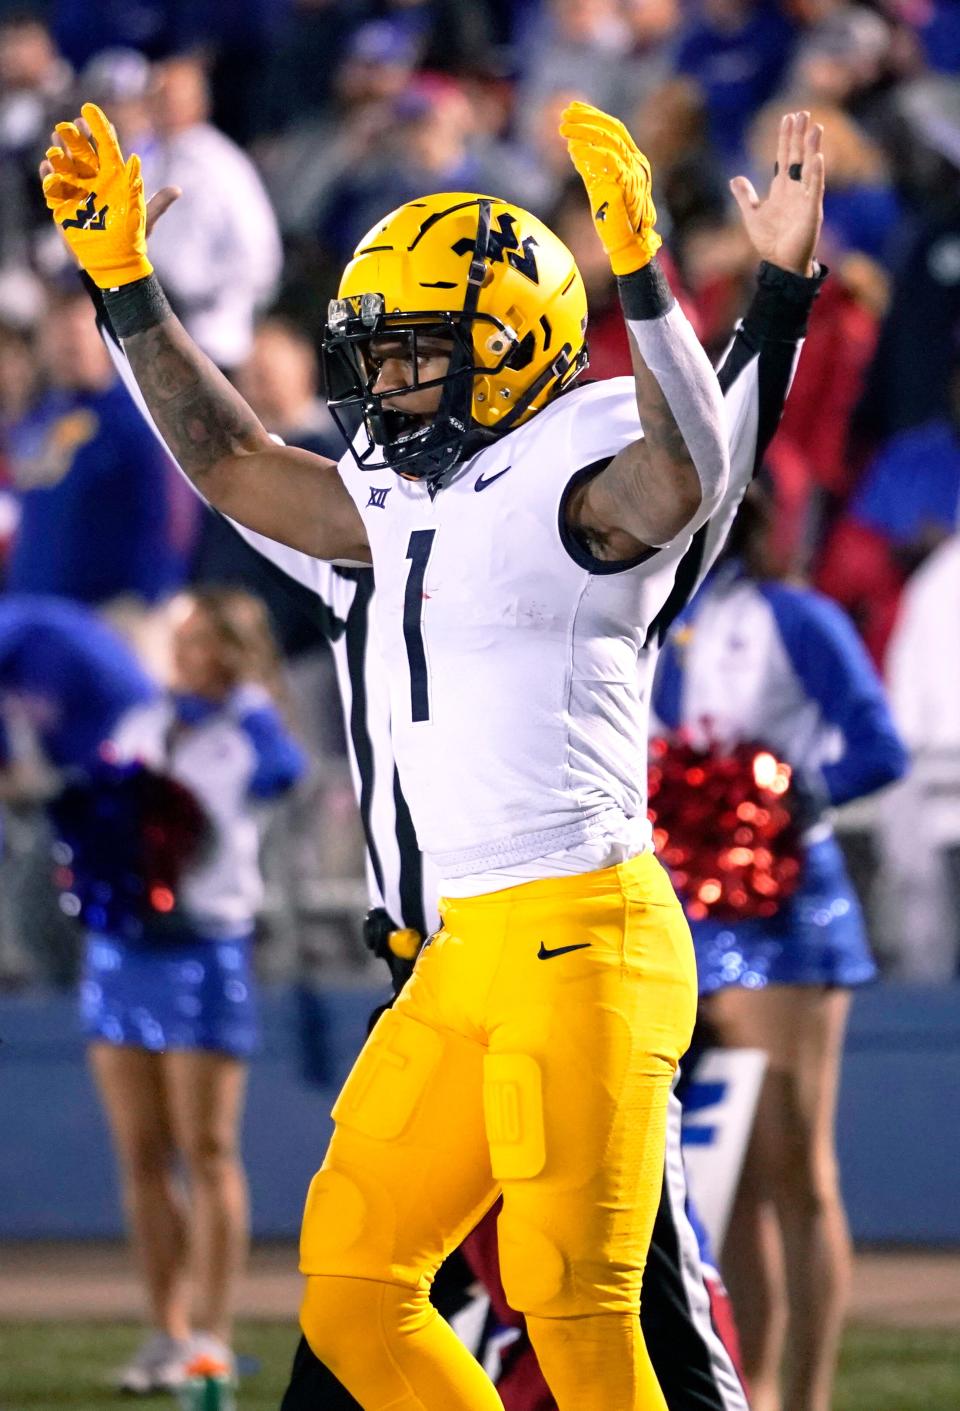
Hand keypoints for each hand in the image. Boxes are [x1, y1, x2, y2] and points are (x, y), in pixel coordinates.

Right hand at [41, 102, 151, 288]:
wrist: (111, 261)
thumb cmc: (130, 240)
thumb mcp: (145, 221)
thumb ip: (157, 204)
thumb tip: (178, 190)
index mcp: (112, 179)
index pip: (106, 150)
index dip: (100, 132)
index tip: (93, 116)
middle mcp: (93, 181)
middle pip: (82, 152)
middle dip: (77, 136)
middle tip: (73, 124)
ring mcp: (76, 191)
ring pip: (65, 165)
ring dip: (60, 150)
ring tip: (56, 137)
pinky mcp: (62, 204)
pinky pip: (52, 187)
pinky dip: (48, 176)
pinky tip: (46, 166)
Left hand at [559, 100, 660, 274]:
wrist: (626, 244)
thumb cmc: (613, 218)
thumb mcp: (600, 185)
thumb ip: (590, 166)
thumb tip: (574, 146)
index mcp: (634, 160)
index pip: (615, 129)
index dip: (594, 116)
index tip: (573, 108)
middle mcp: (636, 164)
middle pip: (612, 130)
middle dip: (587, 118)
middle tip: (565, 114)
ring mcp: (633, 174)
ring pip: (609, 142)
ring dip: (584, 132)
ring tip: (563, 128)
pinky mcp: (624, 188)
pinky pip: (608, 162)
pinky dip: (590, 153)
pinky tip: (573, 148)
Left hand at [730, 111, 823, 276]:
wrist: (780, 264)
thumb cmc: (770, 241)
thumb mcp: (752, 215)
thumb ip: (745, 196)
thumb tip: (734, 178)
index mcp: (782, 188)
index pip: (784, 157)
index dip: (785, 138)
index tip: (788, 118)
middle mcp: (796, 189)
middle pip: (798, 156)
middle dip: (800, 136)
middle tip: (803, 113)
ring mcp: (805, 199)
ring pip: (810, 168)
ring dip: (812, 148)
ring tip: (815, 128)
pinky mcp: (811, 212)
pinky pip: (815, 190)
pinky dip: (816, 174)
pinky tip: (818, 158)